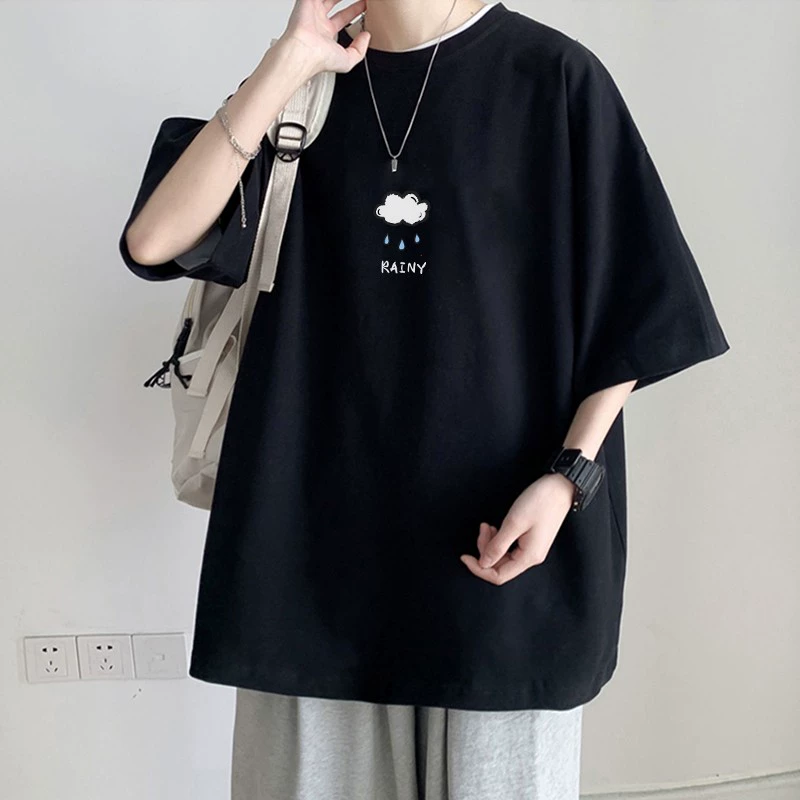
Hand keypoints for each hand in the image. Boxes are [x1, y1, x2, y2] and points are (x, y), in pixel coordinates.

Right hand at [278, 0, 370, 75]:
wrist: (304, 52)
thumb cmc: (320, 59)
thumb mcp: (348, 60)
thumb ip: (360, 50)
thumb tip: (366, 37)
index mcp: (327, 34)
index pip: (343, 18)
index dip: (354, 10)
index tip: (365, 5)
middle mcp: (319, 21)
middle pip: (334, 2)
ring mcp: (312, 10)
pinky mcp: (306, 2)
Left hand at [460, 474, 574, 584]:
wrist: (560, 487)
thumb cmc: (540, 502)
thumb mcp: (514, 523)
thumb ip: (497, 545)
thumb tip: (483, 563)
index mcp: (529, 557)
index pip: (498, 576)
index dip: (479, 569)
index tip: (464, 556)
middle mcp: (531, 557)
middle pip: (499, 566)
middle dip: (484, 549)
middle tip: (482, 529)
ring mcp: (531, 549)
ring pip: (503, 556)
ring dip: (491, 542)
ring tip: (487, 525)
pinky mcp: (530, 540)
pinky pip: (509, 547)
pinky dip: (498, 539)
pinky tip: (495, 527)